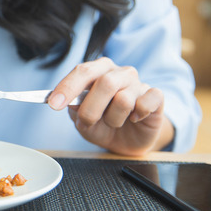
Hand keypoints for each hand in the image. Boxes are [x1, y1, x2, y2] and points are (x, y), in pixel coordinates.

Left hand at [48, 57, 172, 155]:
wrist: (127, 140)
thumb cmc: (102, 124)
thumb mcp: (82, 120)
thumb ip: (75, 109)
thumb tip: (68, 102)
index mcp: (97, 71)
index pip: (82, 71)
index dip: (67, 87)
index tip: (54, 104)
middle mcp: (118, 72)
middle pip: (105, 83)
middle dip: (91, 108)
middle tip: (87, 121)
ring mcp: (138, 83)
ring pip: (124, 99)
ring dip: (113, 119)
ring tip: (114, 122)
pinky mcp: (156, 96)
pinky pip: (147, 103)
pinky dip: (138, 115)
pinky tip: (135, 119)